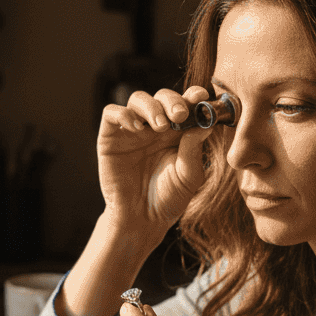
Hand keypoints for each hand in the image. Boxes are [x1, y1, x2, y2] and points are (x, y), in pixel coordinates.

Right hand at [97, 86, 216, 245]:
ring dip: (151, 106)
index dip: (193, 96)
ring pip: (138, 99)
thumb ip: (194, 150)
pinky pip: (112, 113)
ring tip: (159, 125)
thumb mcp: (188, 176)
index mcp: (178, 132)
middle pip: (162, 97)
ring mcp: (132, 130)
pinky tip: (136, 128)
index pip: (186, 104)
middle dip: (172, 101)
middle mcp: (155, 127)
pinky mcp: (110, 137)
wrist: (142, 220)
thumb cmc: (168, 199)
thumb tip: (205, 125)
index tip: (202, 97)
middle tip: (180, 115)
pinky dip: (123, 114)